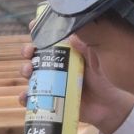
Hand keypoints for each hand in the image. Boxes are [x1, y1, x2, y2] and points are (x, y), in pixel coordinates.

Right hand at [19, 37, 133, 133]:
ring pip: (30, 74)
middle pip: (35, 54)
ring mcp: (51, 83)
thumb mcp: (98, 60)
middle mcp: (56, 66)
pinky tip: (26, 96)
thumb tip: (72, 35)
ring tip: (29, 72)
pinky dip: (25, 97)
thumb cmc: (105, 80)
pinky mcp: (50, 100)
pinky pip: (32, 99)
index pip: (49, 38)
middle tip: (29, 52)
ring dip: (24, 70)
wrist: (109, 107)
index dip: (39, 30)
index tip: (33, 26)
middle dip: (27, 50)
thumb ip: (87, 47)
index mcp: (67, 53)